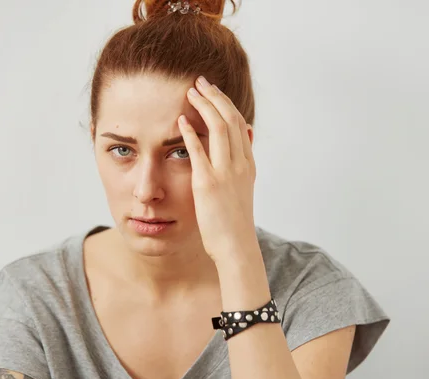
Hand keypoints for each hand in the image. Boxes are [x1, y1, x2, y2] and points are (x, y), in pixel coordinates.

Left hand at [178, 76, 257, 263]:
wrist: (236, 246)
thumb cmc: (235, 222)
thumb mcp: (243, 188)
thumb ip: (242, 162)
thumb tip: (245, 136)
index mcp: (247, 164)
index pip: (240, 123)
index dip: (226, 103)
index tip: (213, 91)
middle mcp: (240, 163)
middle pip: (231, 118)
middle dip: (215, 96)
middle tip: (200, 82)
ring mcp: (226, 172)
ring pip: (219, 127)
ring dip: (204, 106)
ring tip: (190, 92)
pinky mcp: (208, 183)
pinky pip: (199, 150)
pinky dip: (190, 132)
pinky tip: (181, 120)